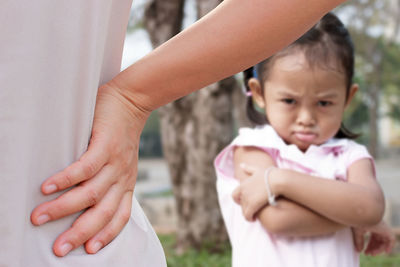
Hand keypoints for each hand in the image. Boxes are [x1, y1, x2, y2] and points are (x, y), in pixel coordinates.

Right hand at [30, 84, 149, 256]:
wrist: (132, 102)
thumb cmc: (121, 134)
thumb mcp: (123, 162)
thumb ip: (109, 180)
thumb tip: (82, 198)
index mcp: (126, 184)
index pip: (120, 217)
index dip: (106, 235)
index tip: (89, 251)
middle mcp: (123, 177)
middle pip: (103, 212)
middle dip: (80, 233)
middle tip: (58, 248)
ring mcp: (115, 162)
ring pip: (91, 192)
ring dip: (64, 207)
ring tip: (40, 217)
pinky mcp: (106, 145)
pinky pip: (86, 167)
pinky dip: (66, 179)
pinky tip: (48, 187)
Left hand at [232, 163, 270, 220]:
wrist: (277, 180)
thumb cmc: (270, 175)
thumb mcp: (257, 169)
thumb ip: (248, 168)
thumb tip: (241, 165)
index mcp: (243, 184)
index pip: (234, 195)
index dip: (238, 200)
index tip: (245, 202)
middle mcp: (243, 191)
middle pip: (240, 204)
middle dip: (245, 208)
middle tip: (251, 210)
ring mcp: (247, 198)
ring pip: (244, 210)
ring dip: (248, 214)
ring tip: (253, 216)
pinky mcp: (253, 205)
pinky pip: (247, 215)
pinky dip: (249, 218)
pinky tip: (254, 219)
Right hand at [352, 221, 395, 254]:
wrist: (362, 214)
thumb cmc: (358, 220)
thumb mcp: (357, 232)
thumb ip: (359, 241)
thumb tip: (358, 250)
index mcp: (372, 226)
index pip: (373, 238)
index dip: (370, 246)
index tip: (365, 251)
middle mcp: (379, 228)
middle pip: (378, 241)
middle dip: (373, 249)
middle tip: (368, 254)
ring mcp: (384, 229)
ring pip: (384, 242)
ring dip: (379, 249)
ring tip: (372, 253)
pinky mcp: (387, 230)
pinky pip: (391, 240)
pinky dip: (389, 246)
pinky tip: (385, 251)